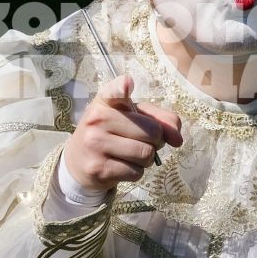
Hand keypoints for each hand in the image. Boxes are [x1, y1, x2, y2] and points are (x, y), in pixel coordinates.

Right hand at [62, 75, 182, 192]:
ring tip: (130, 155)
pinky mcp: (99, 169)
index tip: (127, 84)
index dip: (122, 87)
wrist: (79, 161)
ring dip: (146, 159)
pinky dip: (136, 172)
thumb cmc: (112, 133)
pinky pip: (136, 172)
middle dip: (155, 141)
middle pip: (152, 131)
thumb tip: (177, 138)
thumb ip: (159, 119)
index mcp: (105, 101)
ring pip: (146, 154)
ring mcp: (96, 144)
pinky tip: (121, 166)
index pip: (114, 90)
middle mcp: (97, 119)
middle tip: (140, 141)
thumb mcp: (131, 117)